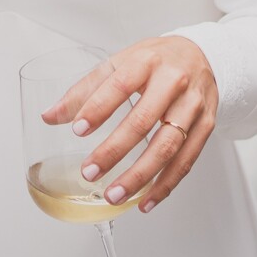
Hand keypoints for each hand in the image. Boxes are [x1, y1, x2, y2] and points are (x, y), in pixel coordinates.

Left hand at [42, 36, 216, 214]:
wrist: (202, 55)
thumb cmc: (156, 60)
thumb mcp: (119, 63)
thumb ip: (85, 90)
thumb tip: (50, 116)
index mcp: (146, 61)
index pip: (120, 85)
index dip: (98, 108)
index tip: (78, 130)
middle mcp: (173, 82)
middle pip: (143, 120)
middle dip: (114, 150)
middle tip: (89, 172)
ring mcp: (192, 106)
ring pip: (167, 146)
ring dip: (139, 176)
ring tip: (113, 195)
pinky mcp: (206, 126)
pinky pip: (186, 161)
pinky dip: (165, 185)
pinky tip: (145, 201)